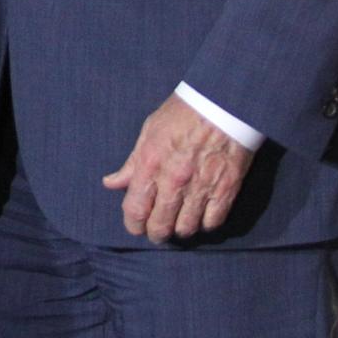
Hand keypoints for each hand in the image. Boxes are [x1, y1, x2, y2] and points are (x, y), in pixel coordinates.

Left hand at [102, 93, 254, 241]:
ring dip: (180, 230)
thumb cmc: (182, 114)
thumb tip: (111, 183)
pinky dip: (205, 224)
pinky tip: (200, 217)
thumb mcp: (149, 132)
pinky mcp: (226, 190)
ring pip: (187, 228)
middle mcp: (174, 181)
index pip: (135, 209)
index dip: (133, 224)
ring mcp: (201, 187)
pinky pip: (213, 222)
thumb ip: (132, 163)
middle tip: (156, 231)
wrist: (222, 104)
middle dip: (155, 233)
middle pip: (161, 225)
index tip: (135, 226)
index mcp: (150, 164)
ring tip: (178, 224)